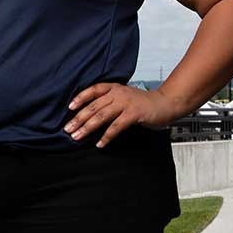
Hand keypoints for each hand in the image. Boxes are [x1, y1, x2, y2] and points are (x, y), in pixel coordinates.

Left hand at [63, 84, 184, 147]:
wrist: (165, 103)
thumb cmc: (142, 103)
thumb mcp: (123, 96)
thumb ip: (109, 102)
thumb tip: (89, 115)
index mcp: (113, 88)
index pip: (93, 90)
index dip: (80, 98)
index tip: (69, 108)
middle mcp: (118, 94)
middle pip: (93, 106)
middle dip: (78, 119)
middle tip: (67, 129)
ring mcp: (126, 103)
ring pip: (101, 116)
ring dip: (88, 128)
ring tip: (77, 137)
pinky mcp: (134, 114)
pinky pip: (116, 127)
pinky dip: (106, 136)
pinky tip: (100, 144)